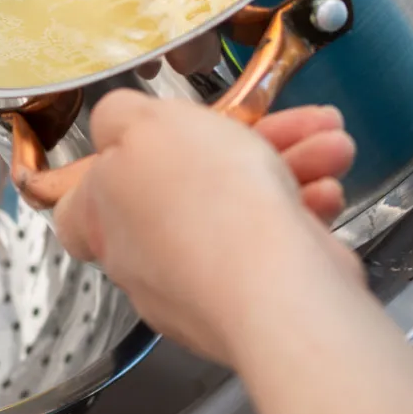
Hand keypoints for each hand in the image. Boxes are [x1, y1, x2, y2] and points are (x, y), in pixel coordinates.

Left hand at [54, 90, 362, 364]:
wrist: (276, 288)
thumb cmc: (205, 205)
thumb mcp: (145, 123)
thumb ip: (118, 115)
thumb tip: (114, 122)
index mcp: (102, 217)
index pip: (81, 202)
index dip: (110, 170)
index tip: (143, 146)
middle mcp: (143, 256)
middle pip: (182, 185)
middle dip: (242, 144)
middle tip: (283, 124)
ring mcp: (198, 282)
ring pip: (239, 208)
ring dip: (288, 167)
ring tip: (331, 145)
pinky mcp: (252, 298)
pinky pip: (274, 243)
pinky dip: (301, 211)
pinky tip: (326, 190)